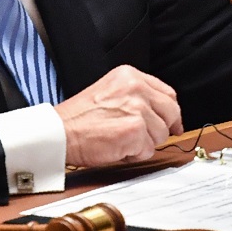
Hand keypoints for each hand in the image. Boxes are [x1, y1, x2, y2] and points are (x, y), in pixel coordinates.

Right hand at [55, 65, 183, 166]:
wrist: (58, 133)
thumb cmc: (78, 118)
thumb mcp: (111, 92)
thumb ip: (137, 96)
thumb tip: (164, 113)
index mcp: (130, 76)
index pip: (168, 94)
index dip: (172, 112)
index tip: (173, 124)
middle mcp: (136, 88)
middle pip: (171, 113)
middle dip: (160, 129)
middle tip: (142, 138)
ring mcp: (137, 109)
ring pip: (161, 134)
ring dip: (143, 144)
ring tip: (120, 140)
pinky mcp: (135, 130)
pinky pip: (148, 150)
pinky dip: (134, 155)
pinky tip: (117, 148)